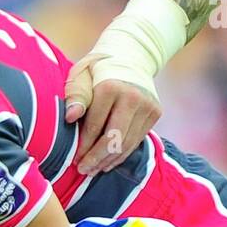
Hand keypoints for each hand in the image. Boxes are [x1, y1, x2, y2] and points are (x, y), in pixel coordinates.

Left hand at [64, 55, 160, 173]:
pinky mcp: (155, 113)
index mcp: (110, 87)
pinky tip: (108, 161)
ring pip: (127, 144)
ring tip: (94, 169)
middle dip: (97, 158)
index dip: (84, 146)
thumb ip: (75, 96)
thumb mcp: (80, 76)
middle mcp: (132, 97)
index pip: (95, 125)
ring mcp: (147, 105)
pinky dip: (122, 154)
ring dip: (109, 160)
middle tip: (83, 170)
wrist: (130, 56)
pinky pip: (137, 141)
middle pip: (114, 139)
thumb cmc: (97, 70)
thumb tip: (71, 117)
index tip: (74, 160)